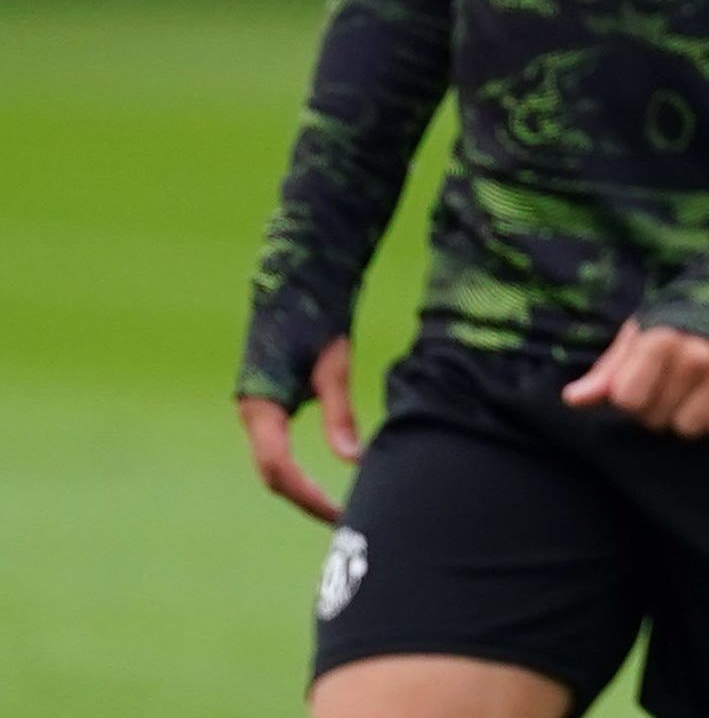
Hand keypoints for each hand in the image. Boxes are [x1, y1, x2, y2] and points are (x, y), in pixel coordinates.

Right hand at [239, 333, 358, 521]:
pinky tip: (324, 484)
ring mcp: (257, 414)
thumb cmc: (315, 322)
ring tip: (337, 509)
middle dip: (304, 499)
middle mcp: (253, 415)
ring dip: (300, 490)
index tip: (336, 513)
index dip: (306, 494)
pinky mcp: (268, 410)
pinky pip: (278, 454)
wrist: (294, 290)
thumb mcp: (333, 365)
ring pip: (273, 467)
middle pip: (273, 474)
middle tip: (342, 520)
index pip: (277, 466)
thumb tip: (354, 458)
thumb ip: (340, 412)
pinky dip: (298, 473)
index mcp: (261, 406)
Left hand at [561, 320, 708, 437]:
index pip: (627, 400)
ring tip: (694, 391)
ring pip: (688, 429)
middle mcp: (695, 355)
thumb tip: (572, 399)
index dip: (630, 396)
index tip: (642, 380)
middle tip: (671, 384)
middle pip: (655, 420)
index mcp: (661, 338)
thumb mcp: (639, 334)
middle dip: (657, 409)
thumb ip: (607, 370)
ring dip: (687, 417)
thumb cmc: (679, 319)